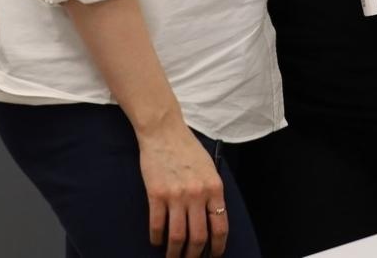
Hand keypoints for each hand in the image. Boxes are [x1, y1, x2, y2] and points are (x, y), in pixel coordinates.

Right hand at [137, 121, 227, 256]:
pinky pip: (157, 226)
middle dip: (194, 255)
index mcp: (214, 188)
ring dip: (175, 253)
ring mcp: (176, 196)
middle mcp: (197, 194)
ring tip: (173, 257)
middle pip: (198, 238)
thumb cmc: (188, 149)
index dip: (218, 247)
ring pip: (177, 237)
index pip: (220, 227)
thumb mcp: (209, 168)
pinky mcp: (156, 195)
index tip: (214, 256)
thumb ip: (212, 192)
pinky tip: (157, 242)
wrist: (164, 132)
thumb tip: (211, 221)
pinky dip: (157, 239)